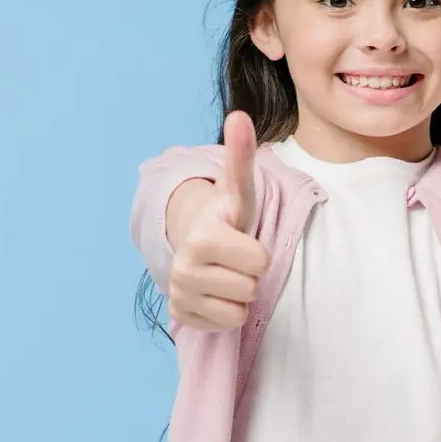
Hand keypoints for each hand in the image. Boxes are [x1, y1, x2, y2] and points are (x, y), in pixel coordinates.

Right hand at [167, 110, 270, 329]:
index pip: (260, 262)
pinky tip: (216, 291)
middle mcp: (185, 267)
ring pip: (239, 311)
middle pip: (251, 288)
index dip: (259, 251)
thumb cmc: (226, 217)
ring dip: (239, 294)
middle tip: (234, 258)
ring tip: (226, 273)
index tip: (242, 238)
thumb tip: (239, 115)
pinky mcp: (180, 314)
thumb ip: (240, 156)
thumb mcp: (238, 190)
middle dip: (249, 273)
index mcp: (203, 237)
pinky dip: (226, 312)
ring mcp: (180, 292)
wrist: (194, 240)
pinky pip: (224, 325)